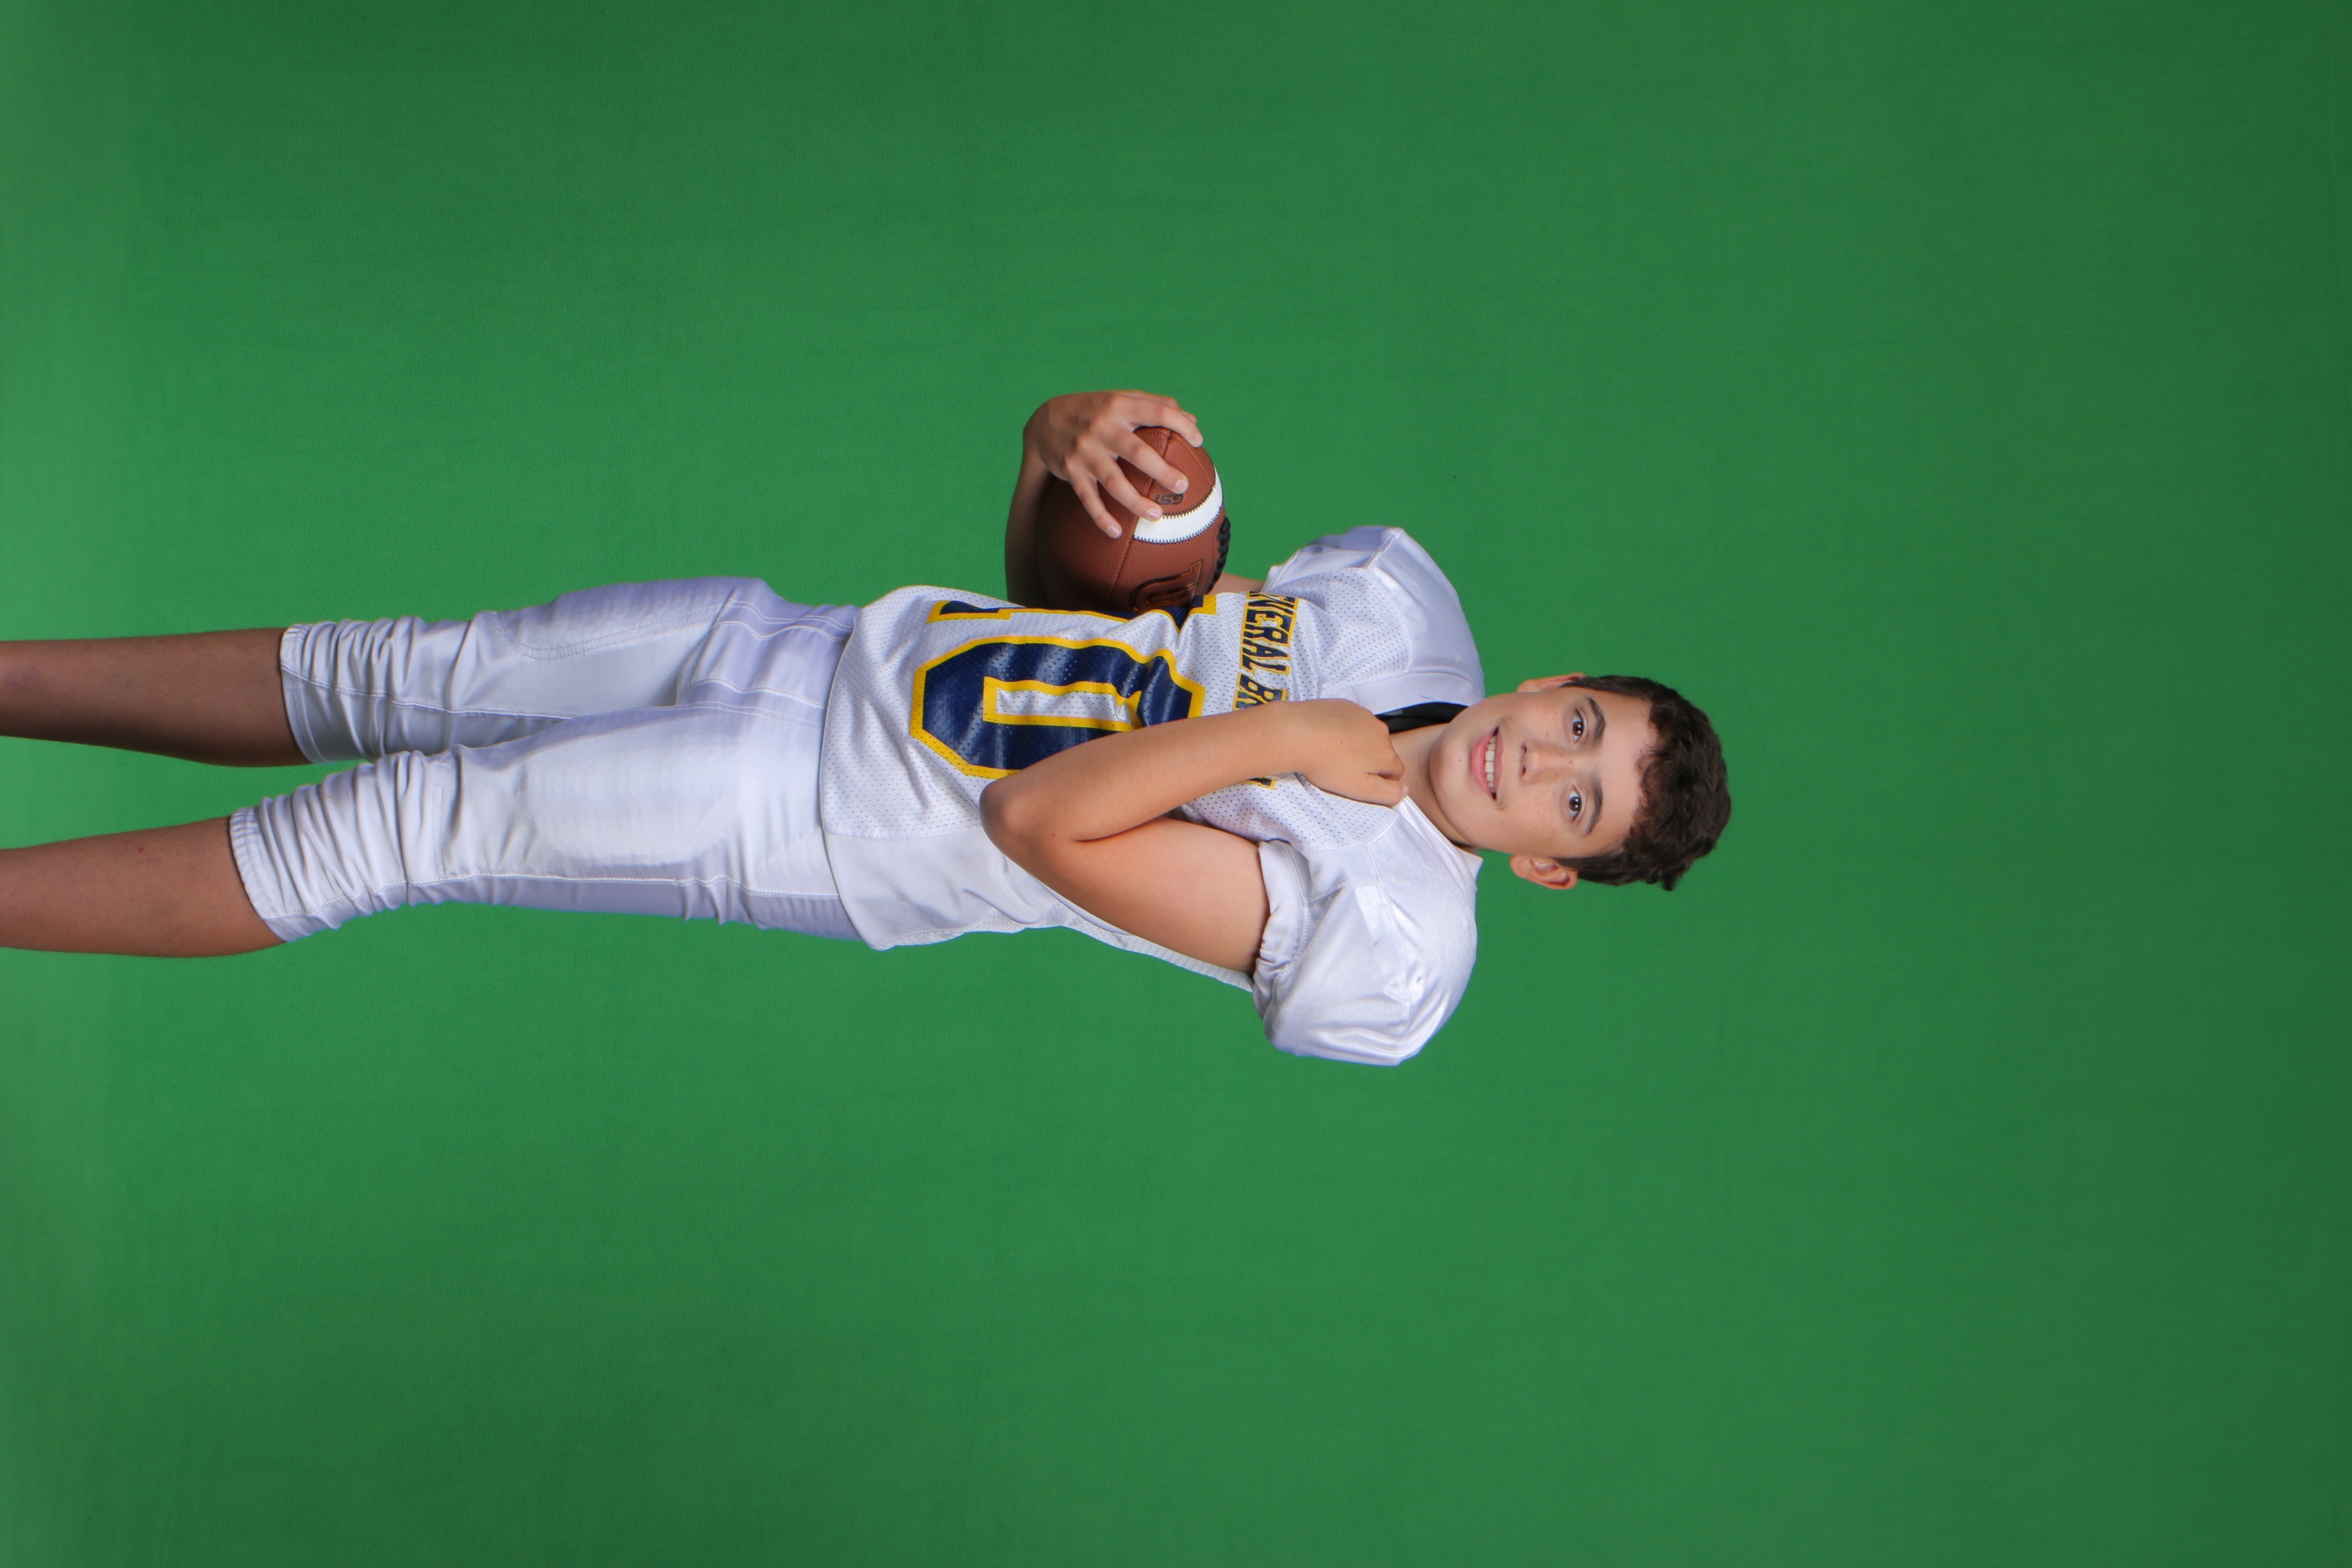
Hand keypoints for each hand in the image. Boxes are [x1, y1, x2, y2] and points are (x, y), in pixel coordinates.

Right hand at [1024, 391, 1204, 538]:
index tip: (1198, 442)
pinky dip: (1100, 517)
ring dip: (1135, 501)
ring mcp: (1085, 451)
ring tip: (1157, 515)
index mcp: (1119, 405)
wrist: (1045, 421)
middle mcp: (1101, 427)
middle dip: (1162, 471)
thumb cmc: (1095, 410)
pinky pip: (1087, 498)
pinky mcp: (1071, 471)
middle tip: (1183, 486)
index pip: (1157, 412)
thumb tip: (1193, 422)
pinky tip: (1116, 532)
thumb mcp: (1120, 398)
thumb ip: (1155, 405)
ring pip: (1113, 481)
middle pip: (1137, 452)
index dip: (1181, 426)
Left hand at [1276, 700, 1404, 806]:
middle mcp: (1381, 731)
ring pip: (1369, 735)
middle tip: (1344, 768)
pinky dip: (1346, 729)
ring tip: (1334, 752)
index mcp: (1387, 754)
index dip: (1381, 781)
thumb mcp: (1359, 789)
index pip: (1396, 772)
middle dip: (1369, 761)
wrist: (1296, 733)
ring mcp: (1364, 715)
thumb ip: (1388, 793)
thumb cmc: (1326, 764)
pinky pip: (1354, 721)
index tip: (1359, 781)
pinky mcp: (1348, 706)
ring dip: (1359, 744)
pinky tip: (1328, 736)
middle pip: (1383, 752)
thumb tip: (1405, 790)